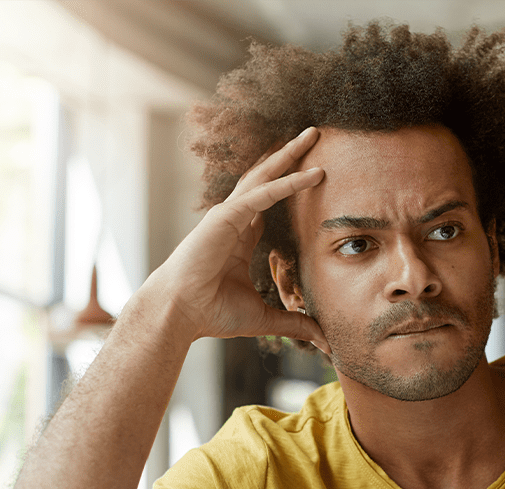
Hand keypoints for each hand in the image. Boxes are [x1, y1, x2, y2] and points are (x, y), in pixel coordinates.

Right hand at [141, 126, 326, 348]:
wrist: (181, 315)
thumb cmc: (212, 313)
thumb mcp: (264, 317)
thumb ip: (295, 322)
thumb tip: (323, 338)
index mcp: (242, 235)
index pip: (271, 200)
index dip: (291, 182)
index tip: (314, 170)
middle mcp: (236, 218)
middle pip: (268, 177)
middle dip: (291, 155)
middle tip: (314, 134)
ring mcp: (229, 215)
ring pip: (265, 176)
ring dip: (290, 155)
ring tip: (312, 135)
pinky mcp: (226, 218)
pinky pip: (262, 195)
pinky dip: (287, 183)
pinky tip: (312, 174)